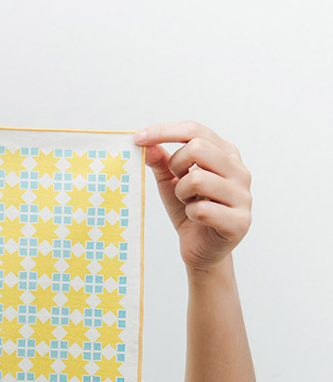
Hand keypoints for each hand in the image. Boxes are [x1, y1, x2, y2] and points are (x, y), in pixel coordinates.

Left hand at [134, 121, 251, 271]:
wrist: (202, 250)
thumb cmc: (189, 212)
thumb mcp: (170, 183)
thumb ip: (161, 162)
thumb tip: (147, 143)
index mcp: (226, 155)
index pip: (195, 130)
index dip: (164, 131)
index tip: (138, 137)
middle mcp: (240, 171)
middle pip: (197, 148)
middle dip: (176, 166)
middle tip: (177, 183)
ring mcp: (243, 196)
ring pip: (197, 179)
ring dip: (182, 194)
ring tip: (188, 203)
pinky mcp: (240, 222)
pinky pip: (202, 209)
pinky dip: (190, 214)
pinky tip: (196, 218)